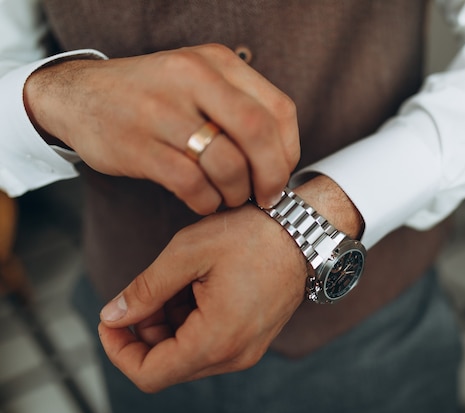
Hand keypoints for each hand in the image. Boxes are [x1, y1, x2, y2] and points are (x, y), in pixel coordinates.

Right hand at [24, 44, 299, 210]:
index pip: (278, 109)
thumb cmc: (154, 95)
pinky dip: (206, 201)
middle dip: (272, 175)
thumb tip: (282, 158)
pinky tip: (203, 201)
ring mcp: (162, 111)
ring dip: (237, 192)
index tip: (282, 172)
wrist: (79, 95)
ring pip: (227, 164)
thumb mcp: (198, 79)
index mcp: (216, 62)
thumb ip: (240, 105)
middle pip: (259, 134)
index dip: (288, 150)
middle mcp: (192, 78)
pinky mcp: (137, 145)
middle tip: (268, 196)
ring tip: (229, 197)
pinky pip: (192, 184)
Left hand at [97, 203, 307, 391]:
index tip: (110, 320)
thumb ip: (145, 290)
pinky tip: (193, 287)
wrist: (303, 232)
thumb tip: (112, 315)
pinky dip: (189, 323)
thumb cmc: (252, 236)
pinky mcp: (251, 340)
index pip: (149, 374)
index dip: (118, 352)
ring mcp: (245, 350)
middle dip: (142, 334)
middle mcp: (234, 356)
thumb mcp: (187, 253)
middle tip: (144, 293)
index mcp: (216, 340)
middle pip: (166, 366)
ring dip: (166, 326)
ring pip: (186, 356)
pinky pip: (207, 345)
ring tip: (174, 283)